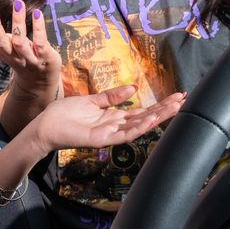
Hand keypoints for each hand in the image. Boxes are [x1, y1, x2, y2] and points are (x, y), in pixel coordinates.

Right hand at [0, 0, 60, 98]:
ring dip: (18, 22)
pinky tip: (37, 13)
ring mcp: (28, 58)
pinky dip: (39, 28)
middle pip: (1, 43)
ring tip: (18, 3)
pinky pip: (40, 42)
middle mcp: (12, 55)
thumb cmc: (19, 57)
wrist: (39, 81)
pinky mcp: (44, 57)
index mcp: (0, 51)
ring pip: (20, 41)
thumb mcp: (2, 46)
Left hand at [24, 86, 184, 156]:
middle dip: (165, 110)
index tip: (177, 96)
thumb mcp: (92, 101)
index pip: (142, 111)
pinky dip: (137, 127)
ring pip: (139, 126)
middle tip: (184, 100)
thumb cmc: (65, 114)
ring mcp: (110, 134)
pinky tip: (150, 119)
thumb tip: (133, 89)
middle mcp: (115, 127)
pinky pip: (123, 135)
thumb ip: (112, 97)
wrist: (45, 126)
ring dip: (157, 117)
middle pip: (146, 118)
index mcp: (114, 117)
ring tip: (175, 107)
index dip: (160, 105)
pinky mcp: (101, 139)